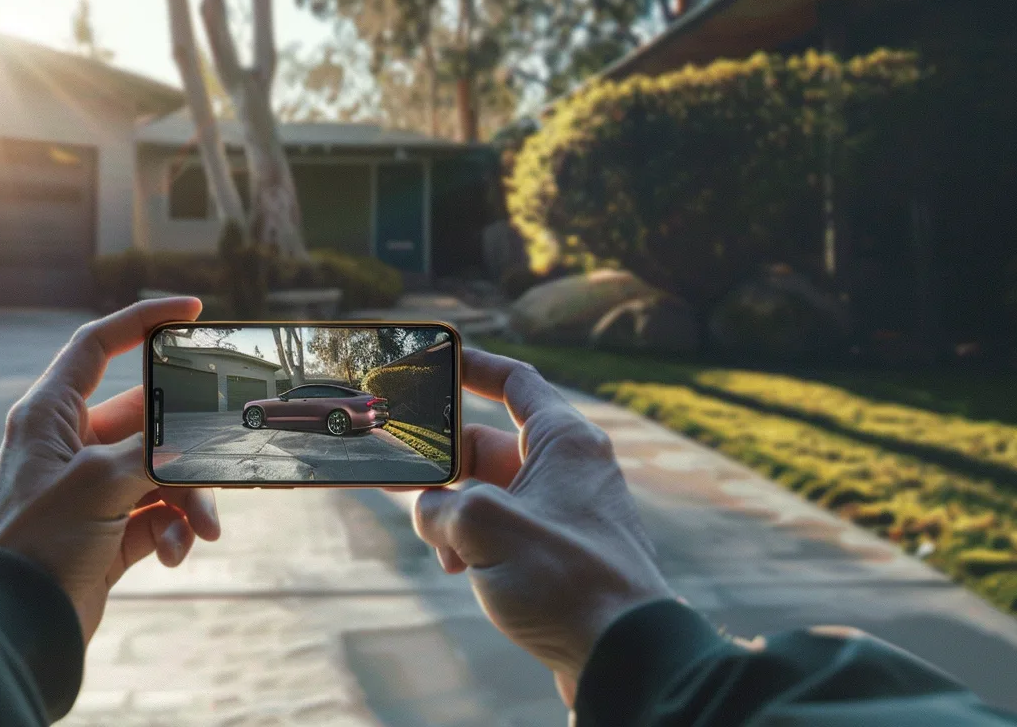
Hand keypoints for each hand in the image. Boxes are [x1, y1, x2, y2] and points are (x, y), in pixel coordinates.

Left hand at [0, 298, 219, 641]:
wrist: (17, 625)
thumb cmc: (40, 542)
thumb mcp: (101, 482)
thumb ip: (154, 450)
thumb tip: (194, 439)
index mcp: (50, 414)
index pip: (98, 346)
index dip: (142, 320)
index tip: (190, 310)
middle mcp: (68, 445)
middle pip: (147, 419)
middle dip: (187, 442)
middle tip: (224, 446)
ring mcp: (89, 490)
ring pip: (159, 471)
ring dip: (187, 498)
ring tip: (204, 529)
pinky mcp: (106, 532)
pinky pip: (156, 516)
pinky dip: (172, 531)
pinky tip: (175, 553)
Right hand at [412, 349, 671, 704]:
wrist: (622, 655)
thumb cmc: (566, 581)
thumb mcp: (483, 527)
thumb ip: (440, 505)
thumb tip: (430, 512)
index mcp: (564, 441)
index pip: (515, 380)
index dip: (471, 365)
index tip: (432, 361)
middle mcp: (569, 469)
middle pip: (487, 445)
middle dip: (440, 465)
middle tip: (394, 475)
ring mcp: (565, 512)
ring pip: (488, 494)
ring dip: (452, 514)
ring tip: (440, 544)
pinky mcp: (559, 554)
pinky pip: (503, 531)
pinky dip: (473, 542)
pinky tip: (457, 568)